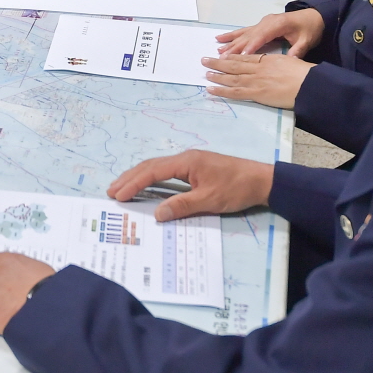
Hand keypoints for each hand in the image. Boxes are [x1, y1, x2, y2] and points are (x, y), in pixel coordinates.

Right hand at [108, 149, 272, 220]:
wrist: (261, 180)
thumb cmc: (236, 188)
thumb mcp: (209, 200)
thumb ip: (182, 206)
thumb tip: (157, 214)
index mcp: (186, 162)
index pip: (152, 171)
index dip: (133, 183)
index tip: (118, 194)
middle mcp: (185, 158)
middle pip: (150, 166)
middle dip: (130, 178)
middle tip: (111, 191)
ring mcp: (190, 162)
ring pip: (157, 167)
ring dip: (139, 177)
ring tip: (122, 188)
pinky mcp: (195, 169)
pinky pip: (167, 172)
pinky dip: (152, 178)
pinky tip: (147, 186)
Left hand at [202, 54, 314, 108]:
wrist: (309, 83)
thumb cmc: (305, 74)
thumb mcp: (291, 63)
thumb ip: (280, 63)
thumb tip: (278, 65)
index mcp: (267, 60)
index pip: (245, 58)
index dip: (232, 57)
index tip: (221, 55)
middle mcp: (258, 68)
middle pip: (234, 65)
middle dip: (218, 63)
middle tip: (204, 60)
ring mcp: (256, 80)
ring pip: (231, 77)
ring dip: (217, 75)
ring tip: (205, 72)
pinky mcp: (256, 93)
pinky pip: (235, 92)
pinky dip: (221, 90)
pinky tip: (211, 89)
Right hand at [214, 7, 324, 56]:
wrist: (313, 16)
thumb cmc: (310, 28)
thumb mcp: (307, 40)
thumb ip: (298, 50)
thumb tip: (290, 61)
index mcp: (277, 24)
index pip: (261, 37)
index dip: (251, 47)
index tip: (240, 57)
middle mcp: (266, 22)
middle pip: (249, 36)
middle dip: (236, 47)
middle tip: (223, 58)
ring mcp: (262, 23)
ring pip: (244, 34)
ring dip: (231, 43)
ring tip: (218, 50)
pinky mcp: (260, 25)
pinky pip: (244, 31)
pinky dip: (233, 35)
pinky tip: (221, 39)